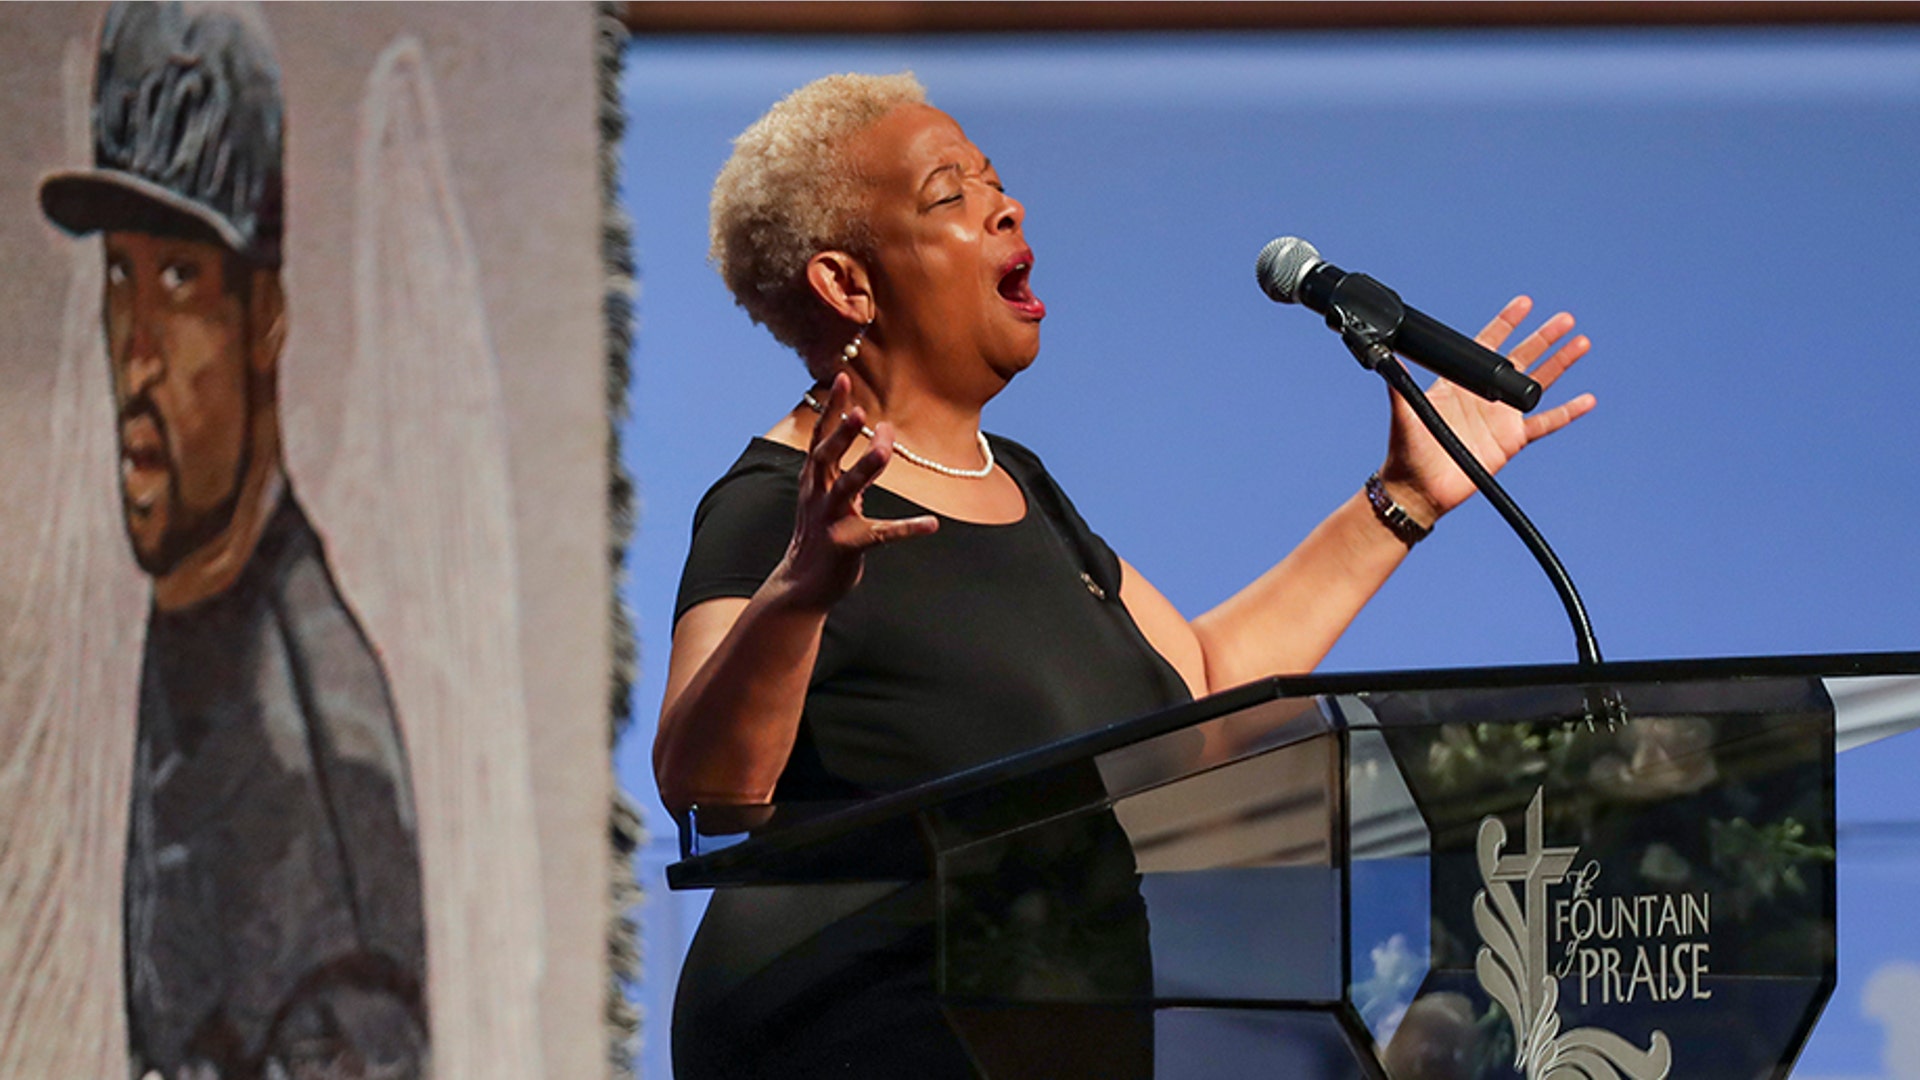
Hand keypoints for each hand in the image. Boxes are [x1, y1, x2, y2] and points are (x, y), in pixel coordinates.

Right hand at [774, 373, 938, 610]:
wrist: (801, 585)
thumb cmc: (821, 534)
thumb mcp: (832, 496)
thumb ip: (856, 467)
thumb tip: (881, 433)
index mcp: (814, 481)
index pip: (821, 438)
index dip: (831, 408)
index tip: (842, 376)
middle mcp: (817, 496)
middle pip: (826, 457)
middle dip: (840, 432)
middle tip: (859, 408)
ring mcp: (830, 521)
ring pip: (846, 489)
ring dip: (864, 467)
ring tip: (884, 449)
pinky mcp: (846, 546)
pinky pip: (880, 534)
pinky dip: (906, 528)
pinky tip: (931, 524)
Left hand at [1378, 295, 1595, 522]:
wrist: (1418, 489)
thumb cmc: (1406, 451)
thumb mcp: (1402, 411)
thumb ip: (1397, 384)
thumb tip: (1384, 356)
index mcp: (1459, 383)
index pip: (1487, 345)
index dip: (1506, 323)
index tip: (1524, 304)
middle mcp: (1483, 396)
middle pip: (1521, 358)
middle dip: (1543, 338)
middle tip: (1565, 319)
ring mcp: (1500, 417)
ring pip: (1538, 384)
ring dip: (1560, 364)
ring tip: (1581, 343)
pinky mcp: (1512, 441)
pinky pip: (1546, 423)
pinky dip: (1567, 412)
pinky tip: (1586, 399)